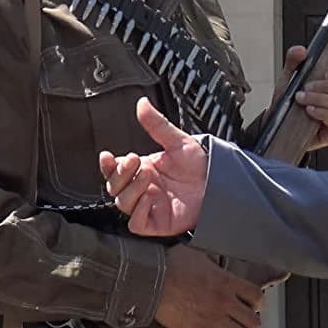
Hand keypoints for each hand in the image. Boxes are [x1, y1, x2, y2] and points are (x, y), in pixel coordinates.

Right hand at [100, 98, 209, 237]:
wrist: (220, 184)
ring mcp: (148, 206)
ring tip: (148, 174)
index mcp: (141, 169)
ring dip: (131, 189)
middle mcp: (141, 188)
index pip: (113, 170)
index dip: (107, 165)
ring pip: (123, 204)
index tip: (107, 156)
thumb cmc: (199, 165)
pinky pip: (136, 224)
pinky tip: (149, 198)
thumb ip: (157, 124)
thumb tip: (142, 103)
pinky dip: (138, 213)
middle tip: (135, 160)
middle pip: (114, 187)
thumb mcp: (178, 141)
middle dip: (120, 173)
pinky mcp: (157, 223)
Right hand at [155, 244, 264, 327]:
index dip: (258, 303)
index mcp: (226, 281)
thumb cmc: (170, 265)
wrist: (151, 281)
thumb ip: (213, 262)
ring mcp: (213, 319)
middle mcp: (224, 302)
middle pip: (253, 321)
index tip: (253, 305)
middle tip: (245, 323)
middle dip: (252, 324)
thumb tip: (216, 262)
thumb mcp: (199, 255)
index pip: (257, 297)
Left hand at [280, 46, 327, 150]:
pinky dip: (321, 113)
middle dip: (325, 86)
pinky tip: (310, 110)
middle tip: (306, 87)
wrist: (280, 125)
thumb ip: (293, 60)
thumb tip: (301, 50)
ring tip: (302, 98)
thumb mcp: (289, 78)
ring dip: (319, 99)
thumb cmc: (291, 102)